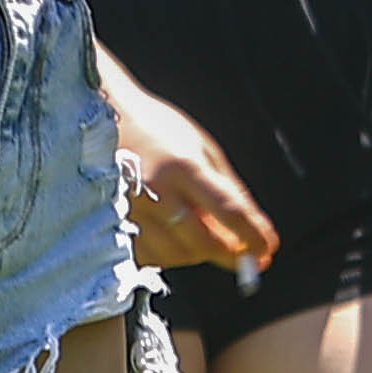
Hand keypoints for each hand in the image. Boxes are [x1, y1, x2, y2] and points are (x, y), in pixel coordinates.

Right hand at [113, 76, 277, 274]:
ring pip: (176, 255)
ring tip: (206, 235)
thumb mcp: (202, 147)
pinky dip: (169, 252)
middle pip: (202, 242)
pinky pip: (150, 255)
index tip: (268, 250)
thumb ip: (227, 188)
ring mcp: (130, 210)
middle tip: (246, 255)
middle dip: (230, 254)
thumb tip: (251, 228)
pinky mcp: (111, 224)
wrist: (103, 118)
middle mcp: (156, 191)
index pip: (230, 211)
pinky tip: (175, 234)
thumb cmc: (159, 129)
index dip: (253, 236)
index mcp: (185, 166)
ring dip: (199, 254)